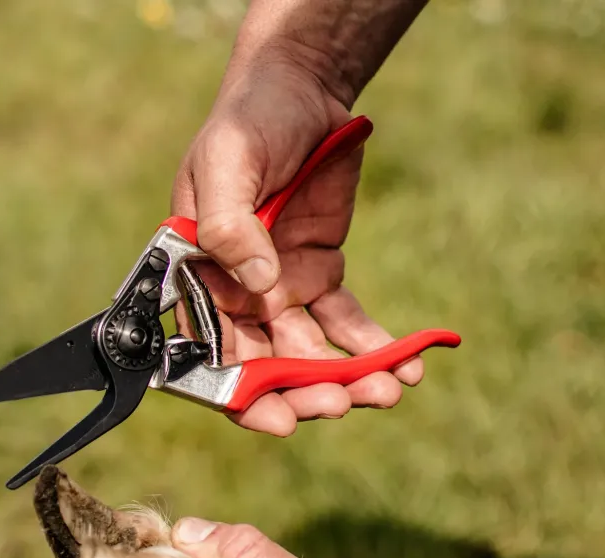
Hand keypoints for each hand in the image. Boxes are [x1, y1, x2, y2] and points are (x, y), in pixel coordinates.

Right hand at [170, 49, 425, 437]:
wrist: (302, 89)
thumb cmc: (250, 119)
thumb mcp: (227, 160)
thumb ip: (228, 222)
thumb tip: (257, 285)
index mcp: (198, 280)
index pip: (210, 354)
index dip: (239, 396)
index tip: (280, 420)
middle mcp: (235, 298)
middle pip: (264, 368)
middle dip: (303, 393)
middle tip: (343, 403)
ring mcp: (279, 294)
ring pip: (310, 356)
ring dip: (347, 379)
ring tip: (389, 389)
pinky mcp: (321, 279)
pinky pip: (347, 325)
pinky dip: (375, 348)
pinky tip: (407, 365)